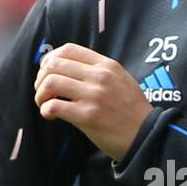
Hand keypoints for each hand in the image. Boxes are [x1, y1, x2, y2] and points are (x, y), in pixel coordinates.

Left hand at [33, 42, 152, 161]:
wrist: (146, 136)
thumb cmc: (131, 111)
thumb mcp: (121, 80)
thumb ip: (99, 71)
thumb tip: (67, 67)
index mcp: (107, 65)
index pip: (68, 49)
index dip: (51, 59)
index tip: (48, 72)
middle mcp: (100, 77)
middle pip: (54, 64)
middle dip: (41, 78)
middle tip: (43, 91)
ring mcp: (93, 96)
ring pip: (50, 83)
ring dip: (40, 94)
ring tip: (44, 103)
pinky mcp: (87, 116)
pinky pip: (53, 106)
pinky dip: (45, 110)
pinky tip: (51, 116)